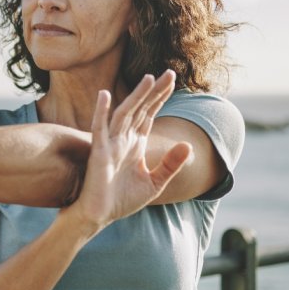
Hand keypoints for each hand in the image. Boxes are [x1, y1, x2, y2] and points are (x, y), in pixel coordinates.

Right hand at [69, 71, 191, 232]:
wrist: (99, 216)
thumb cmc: (122, 200)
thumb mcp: (155, 182)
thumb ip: (171, 163)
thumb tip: (189, 144)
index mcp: (135, 144)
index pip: (149, 114)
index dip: (159, 98)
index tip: (172, 81)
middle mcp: (122, 140)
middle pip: (140, 109)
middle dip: (154, 92)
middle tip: (170, 73)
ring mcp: (110, 144)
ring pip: (124, 114)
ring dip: (136, 96)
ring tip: (149, 78)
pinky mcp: (99, 153)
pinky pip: (99, 129)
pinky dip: (100, 112)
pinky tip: (103, 95)